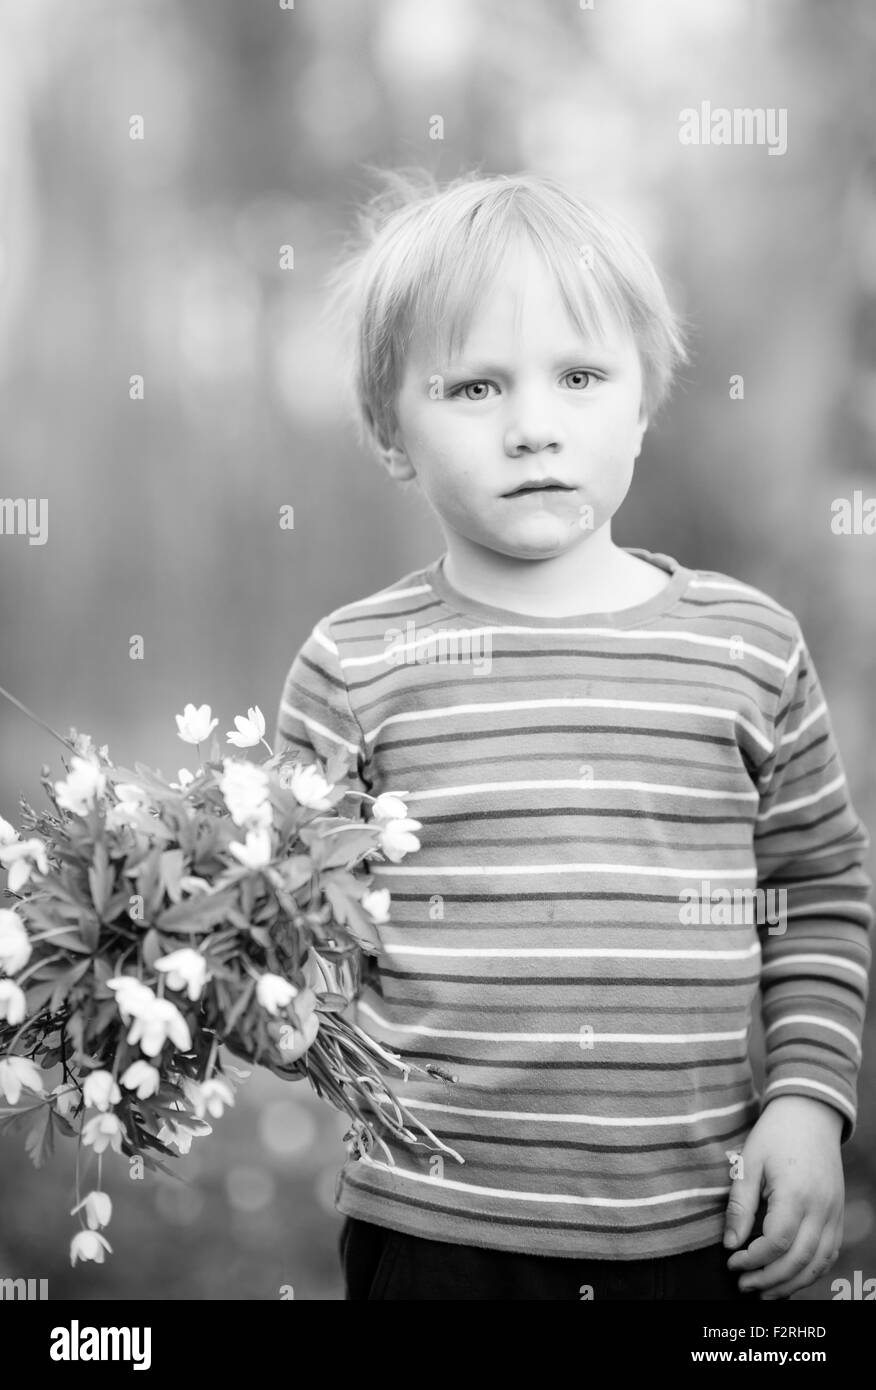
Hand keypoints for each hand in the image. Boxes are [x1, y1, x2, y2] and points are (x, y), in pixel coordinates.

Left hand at [723, 1095, 844, 1298]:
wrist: (810, 1115)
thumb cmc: (774, 1135)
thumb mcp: (749, 1162)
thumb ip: (740, 1205)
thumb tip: (731, 1245)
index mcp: (795, 1193)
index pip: (776, 1243)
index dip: (753, 1260)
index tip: (732, 1263)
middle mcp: (820, 1208)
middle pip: (798, 1260)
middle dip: (769, 1280)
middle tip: (743, 1286)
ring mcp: (834, 1214)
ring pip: (817, 1264)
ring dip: (790, 1284)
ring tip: (763, 1292)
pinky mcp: (838, 1216)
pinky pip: (829, 1255)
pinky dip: (810, 1272)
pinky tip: (789, 1278)